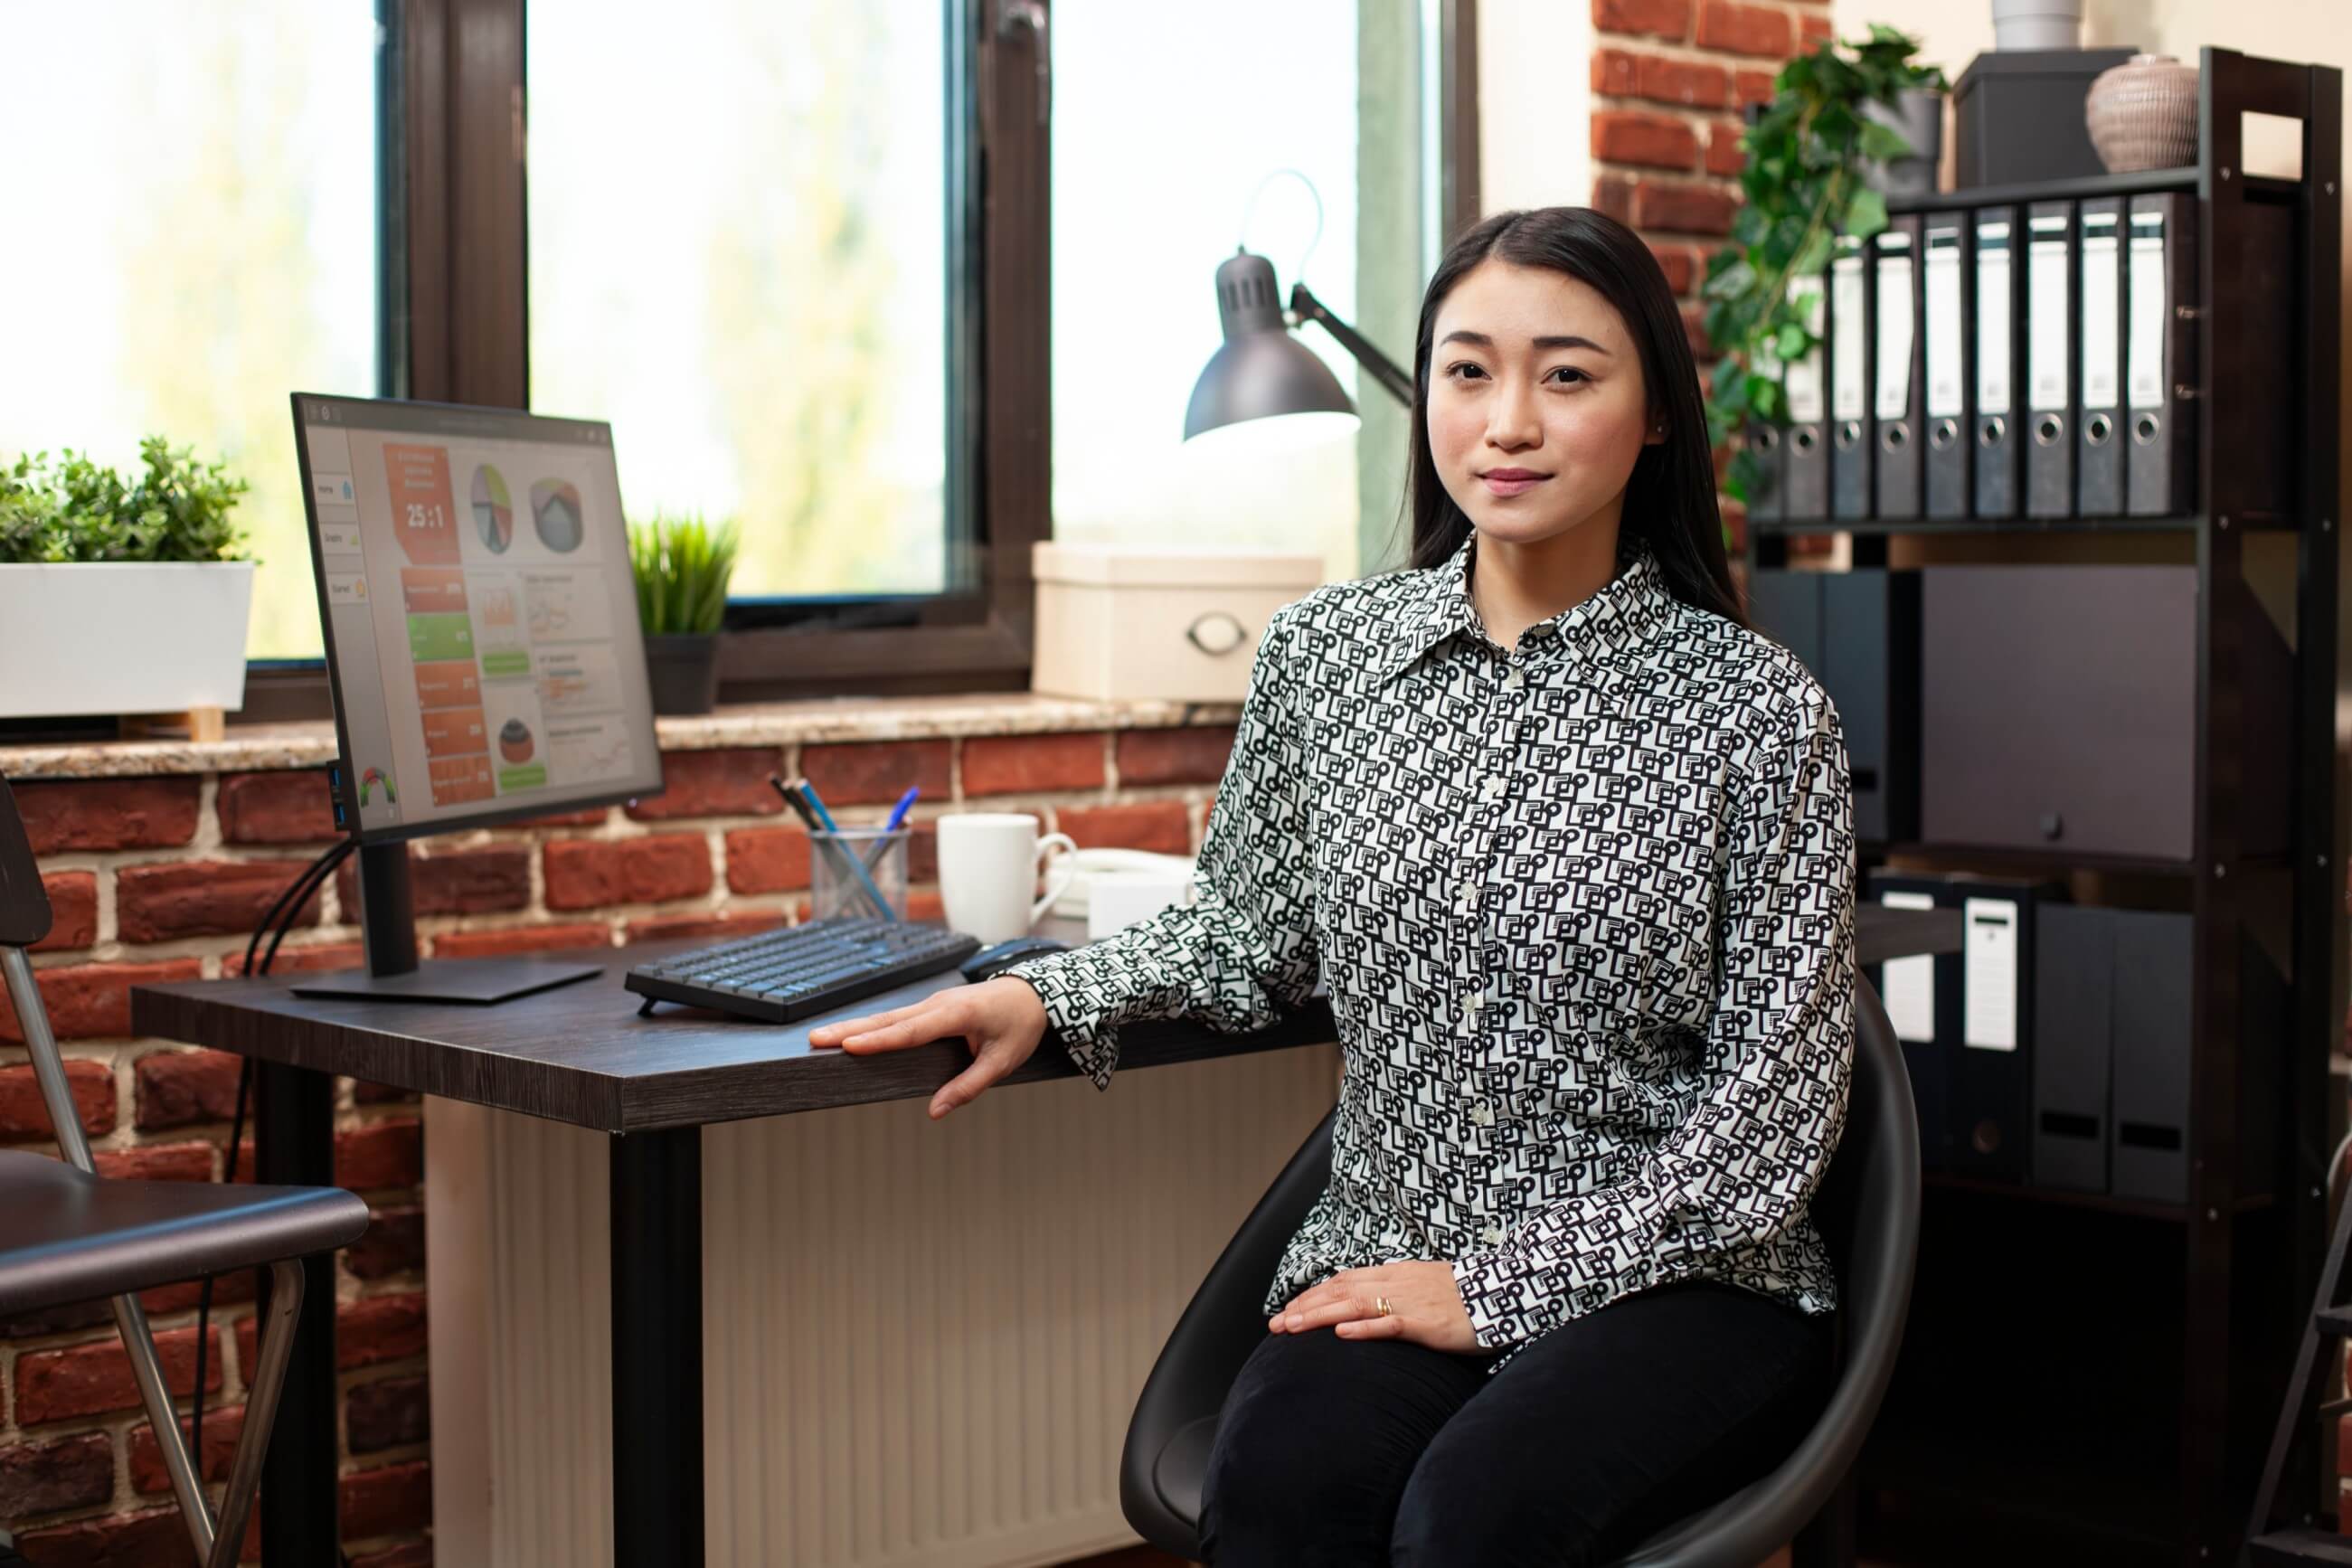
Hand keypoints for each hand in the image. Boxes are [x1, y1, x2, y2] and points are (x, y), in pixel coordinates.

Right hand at [807, 976, 1049, 1120]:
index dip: (879, 1040)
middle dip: (851, 1030)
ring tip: (822, 1036)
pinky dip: (872, 1027)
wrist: (1034, 993)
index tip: (849, 1045)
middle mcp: (938, 1004)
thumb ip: (969, 1087)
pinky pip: (898, 1018)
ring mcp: (933, 1003)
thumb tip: (936, 1111)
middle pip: (889, 1020)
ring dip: (855, 1027)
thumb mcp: (1003, 1061)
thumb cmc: (1020, 1026)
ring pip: (888, 1017)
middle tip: (816, 1038)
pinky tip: (851, 1035)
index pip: (912, 1031)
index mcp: (956, 1014)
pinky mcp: (932, 1007)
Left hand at [1268, 1261, 1480, 1353]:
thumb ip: (1395, 1292)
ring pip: (1355, 1304)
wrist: (1506, 1293)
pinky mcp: (1428, 1324)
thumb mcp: (1424, 1287)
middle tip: (1275, 1325)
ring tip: (1291, 1328)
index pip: (1344, 1280)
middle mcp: (1397, 1283)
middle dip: (1304, 1306)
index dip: (1313, 1294)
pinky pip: (1391, 1324)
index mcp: (1396, 1273)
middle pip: (1341, 1290)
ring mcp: (1412, 1302)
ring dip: (1319, 1315)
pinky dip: (1364, 1328)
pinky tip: (1341, 1334)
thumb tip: (1364, 1308)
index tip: (1287, 1309)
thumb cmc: (1465, 1297)